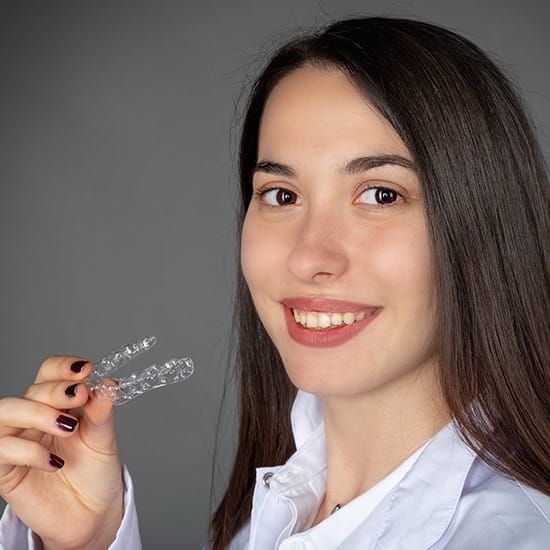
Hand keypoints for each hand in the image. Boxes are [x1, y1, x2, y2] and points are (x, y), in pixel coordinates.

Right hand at [0, 356, 123, 548]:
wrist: (92, 514)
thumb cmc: (95, 472)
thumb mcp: (103, 439)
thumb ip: (102, 413)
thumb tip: (107, 384)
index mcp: (57, 404)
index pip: (48, 373)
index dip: (63, 367)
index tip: (87, 369)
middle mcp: (33, 419)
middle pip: (30, 390)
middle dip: (55, 390)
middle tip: (80, 396)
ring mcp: (17, 443)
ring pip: (6, 413)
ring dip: (38, 413)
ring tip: (68, 426)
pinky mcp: (6, 471)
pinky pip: (2, 450)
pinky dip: (29, 451)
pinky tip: (55, 462)